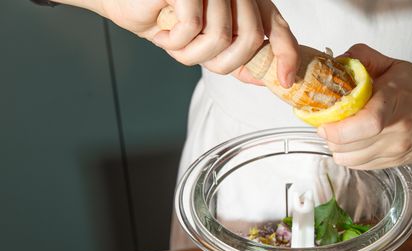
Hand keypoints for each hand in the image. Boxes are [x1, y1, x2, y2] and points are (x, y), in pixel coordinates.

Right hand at [88, 0, 297, 86]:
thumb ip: (238, 56)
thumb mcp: (208, 43)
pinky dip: (173, 42)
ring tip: (174, 44)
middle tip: (200, 59)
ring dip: (192, 54)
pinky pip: (191, 28)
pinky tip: (162, 33)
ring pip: (219, 37)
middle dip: (225, 62)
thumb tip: (267, 78)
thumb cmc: (165, 20)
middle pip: (249, 37)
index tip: (285, 80)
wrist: (123, 3)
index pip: (276, 24)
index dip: (285, 54)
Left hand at [318, 44, 411, 169]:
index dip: (335, 128)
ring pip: (349, 160)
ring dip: (338, 147)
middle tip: (329, 122)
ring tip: (342, 132)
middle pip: (347, 147)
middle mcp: (395, 133)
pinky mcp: (395, 163)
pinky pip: (360, 166)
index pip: (360, 126)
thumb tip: (335, 62)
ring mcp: (395, 151)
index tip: (324, 120)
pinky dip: (350, 156)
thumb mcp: (394, 67)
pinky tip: (355, 141)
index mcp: (393, 105)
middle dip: (330, 135)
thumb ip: (362, 59)